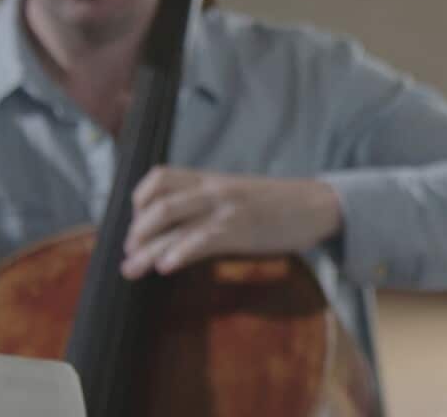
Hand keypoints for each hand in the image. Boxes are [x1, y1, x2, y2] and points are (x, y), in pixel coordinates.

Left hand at [120, 167, 342, 279]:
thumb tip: (181, 228)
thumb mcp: (239, 196)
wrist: (318, 204)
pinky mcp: (241, 228)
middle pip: (159, 204)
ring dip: (147, 250)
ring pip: (173, 223)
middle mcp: (214, 189)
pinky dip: (180, 252)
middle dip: (136, 233)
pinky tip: (167, 267)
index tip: (136, 224)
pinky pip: (202, 238)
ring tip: (132, 270)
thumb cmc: (280, 205)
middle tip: (129, 254)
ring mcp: (227, 208)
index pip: (160, 177)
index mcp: (212, 179)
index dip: (139, 201)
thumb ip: (210, 204)